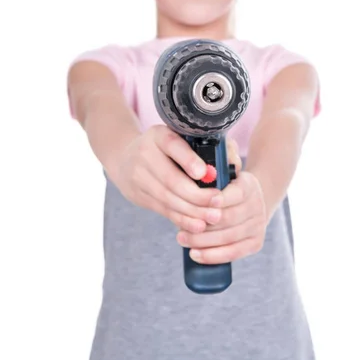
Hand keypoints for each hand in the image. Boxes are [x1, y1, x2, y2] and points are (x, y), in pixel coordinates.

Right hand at [109, 125, 240, 234]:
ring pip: (168, 198)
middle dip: (197, 194)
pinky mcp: (138, 195)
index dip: (188, 160)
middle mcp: (145, 154)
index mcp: (158, 135)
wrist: (126, 158)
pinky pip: (163, 210)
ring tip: (214, 216)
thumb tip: (229, 161)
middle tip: (218, 201)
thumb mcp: (177, 138)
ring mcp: (138, 176)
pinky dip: (183, 219)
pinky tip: (198, 225)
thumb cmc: (165, 148)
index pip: (172, 144)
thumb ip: (202, 146)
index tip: (204, 173)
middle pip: (171, 179)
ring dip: (193, 211)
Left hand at [176, 171, 271, 263]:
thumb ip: (213, 173)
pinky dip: (213, 256)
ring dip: (203, 241)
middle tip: (179, 230)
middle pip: (229, 218)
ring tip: (182, 240)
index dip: (220, 199)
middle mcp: (257, 205)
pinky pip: (233, 253)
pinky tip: (196, 255)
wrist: (248, 204)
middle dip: (203, 225)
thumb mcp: (222, 177)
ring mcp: (258, 225)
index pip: (237, 193)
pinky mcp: (256, 243)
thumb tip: (200, 173)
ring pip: (228, 237)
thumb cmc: (225, 190)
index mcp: (249, 185)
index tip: (202, 203)